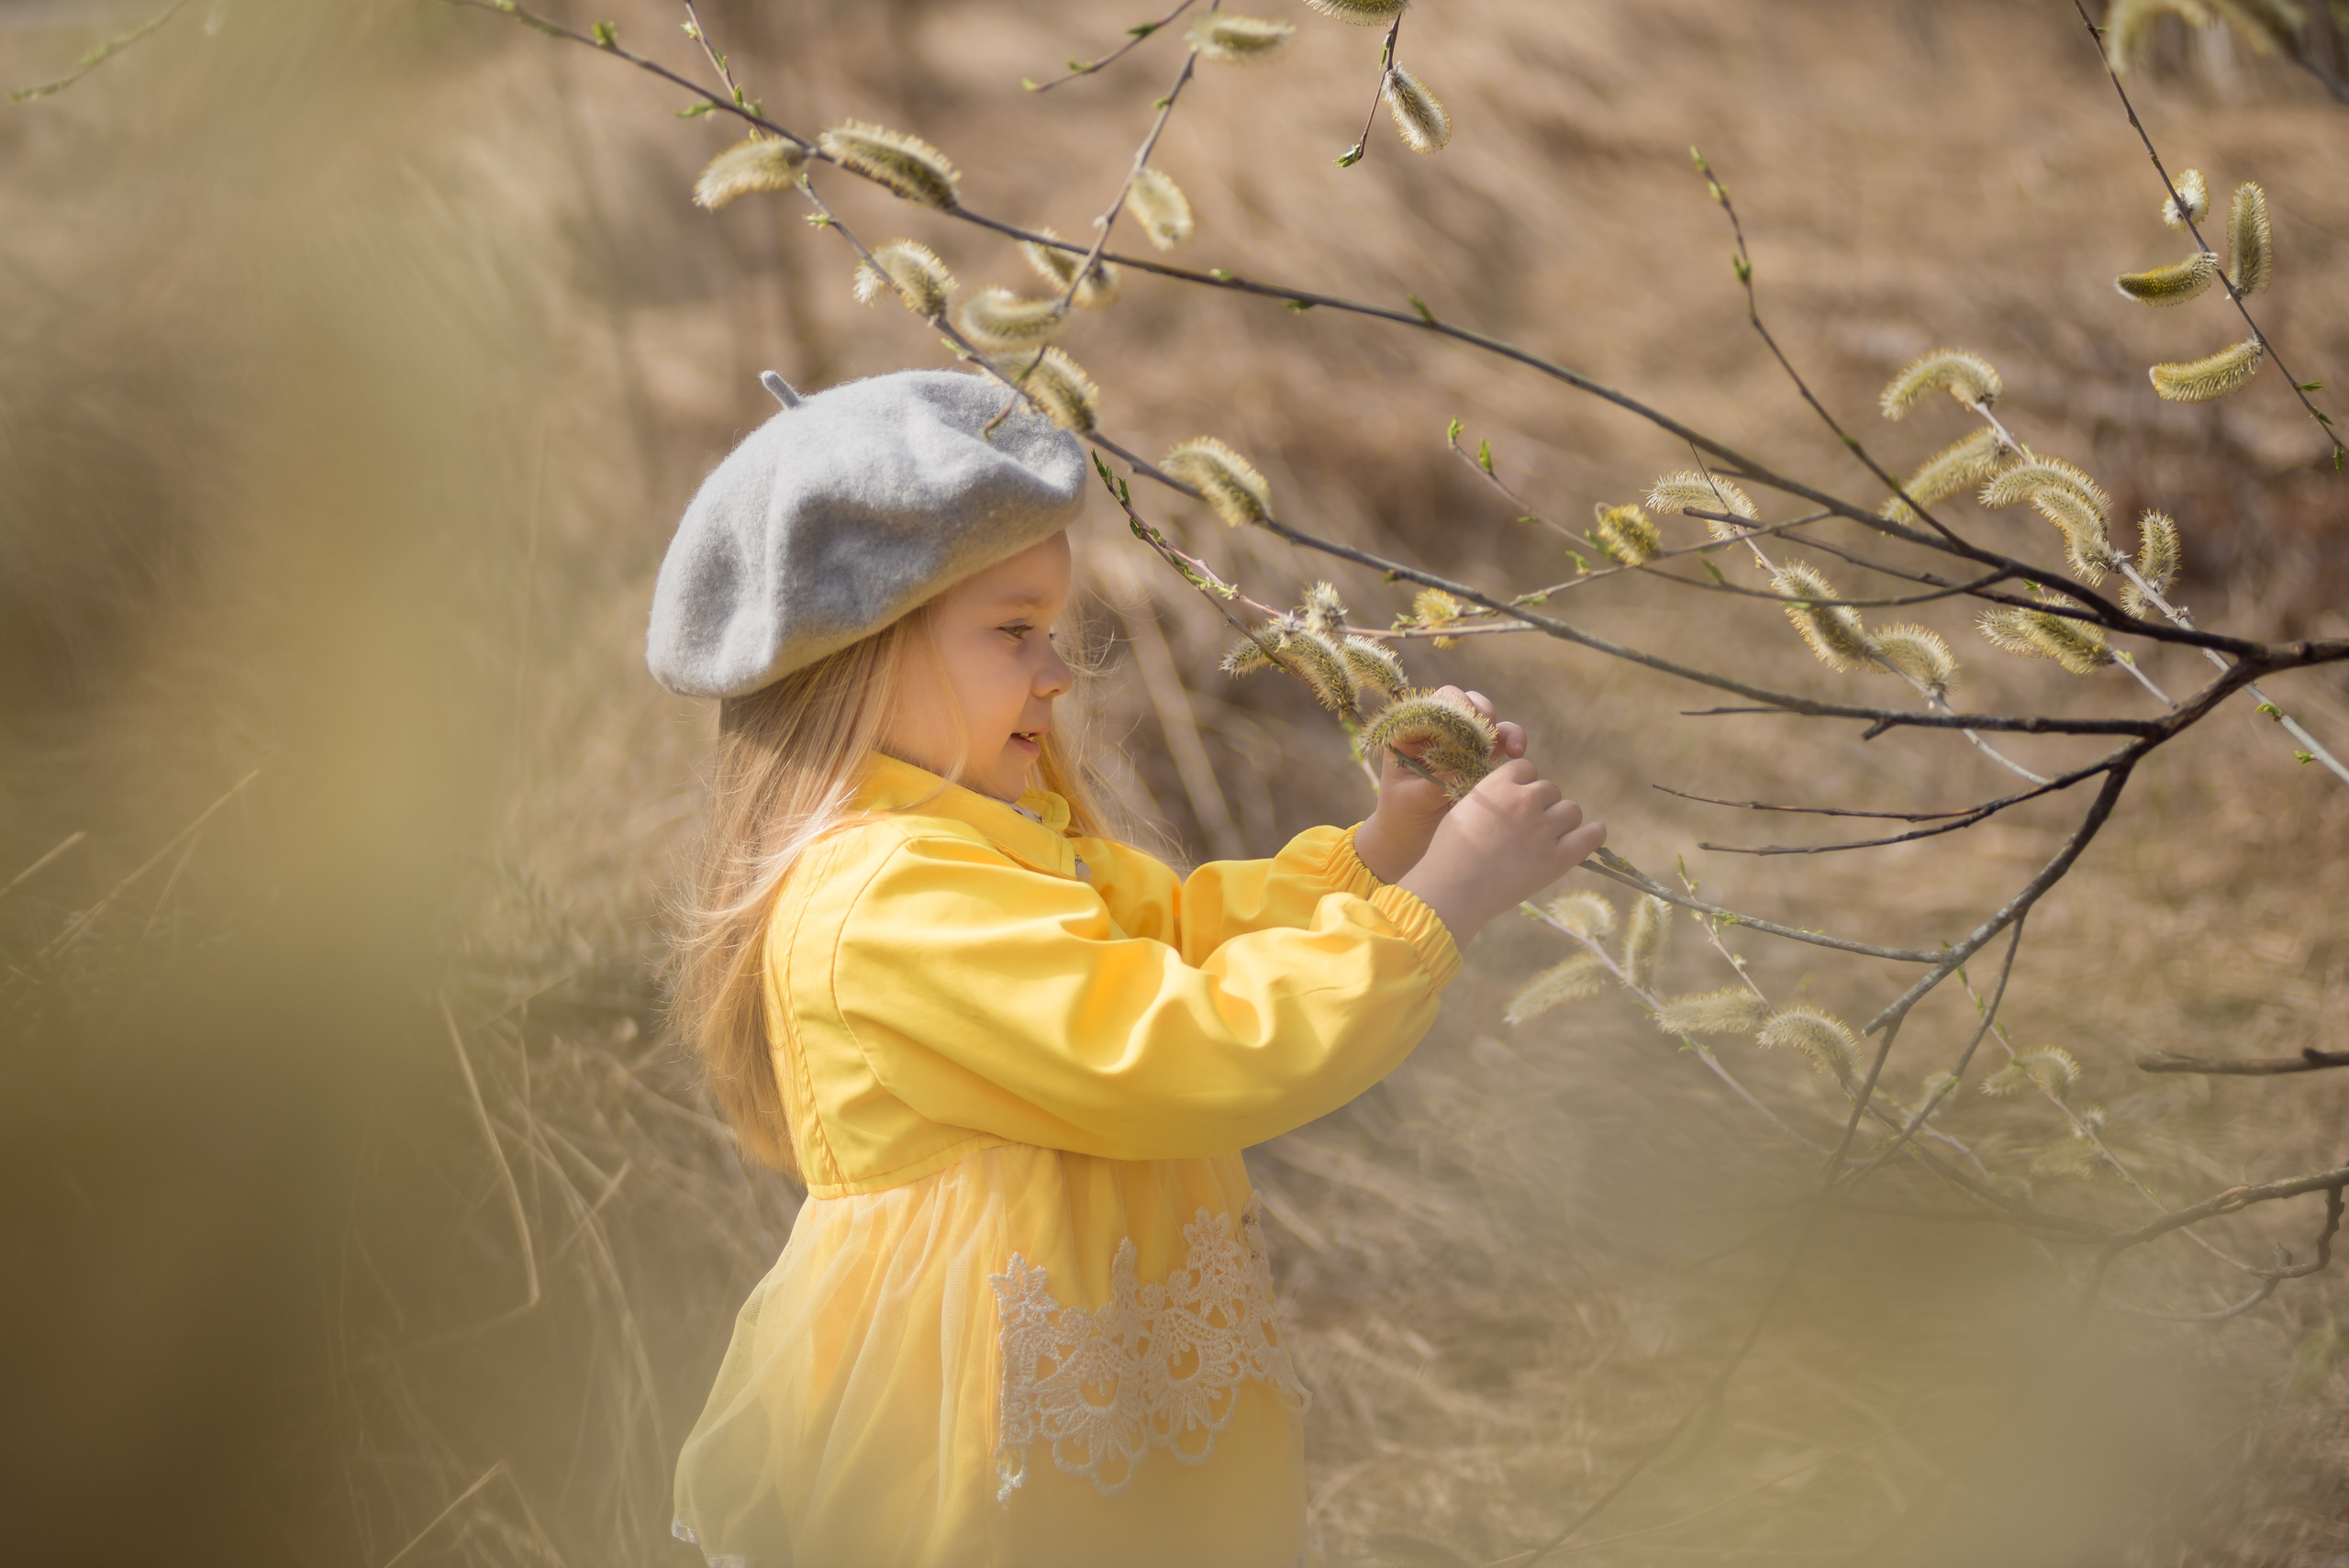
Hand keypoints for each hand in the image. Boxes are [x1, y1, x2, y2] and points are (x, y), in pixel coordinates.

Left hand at [1352, 688, 1526, 883]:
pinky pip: (1502, 739)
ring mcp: (1461, 741)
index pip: (1430, 705)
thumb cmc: (1402, 816)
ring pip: (1486, 717)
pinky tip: (1518, 753)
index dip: (1450, 709)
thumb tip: (1463, 764)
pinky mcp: (1481, 756)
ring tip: (1509, 747)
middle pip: (1462, 702)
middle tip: (1484, 736)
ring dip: (1500, 726)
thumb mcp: (1412, 799)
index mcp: (1410, 733)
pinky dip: (1513, 741)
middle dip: (1477, 712)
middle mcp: (1437, 731)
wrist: (1413, 839)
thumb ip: (1434, 781)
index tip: (1462, 728)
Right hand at [1396, 758, 1605, 944]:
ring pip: (1571, 810)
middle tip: (1529, 827)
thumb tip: (1513, 794)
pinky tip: (1593, 833)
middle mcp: (1525, 801)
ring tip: (1550, 837)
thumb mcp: (1463, 810)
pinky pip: (1590, 837)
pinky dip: (1594, 833)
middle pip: (1551, 789)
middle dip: (1542, 805)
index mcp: (1499, 785)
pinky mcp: (1558, 859)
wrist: (1453, 891)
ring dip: (1562, 820)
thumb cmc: (1450, 854)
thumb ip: (1492, 796)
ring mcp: (1544, 830)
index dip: (1524, 785)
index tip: (1518, 801)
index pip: (1527, 768)